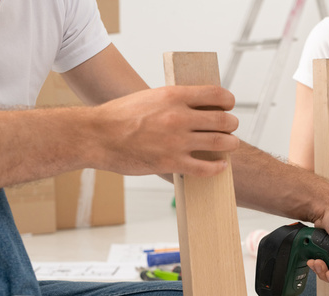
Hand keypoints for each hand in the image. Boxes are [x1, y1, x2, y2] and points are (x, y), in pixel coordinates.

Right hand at [93, 85, 239, 176]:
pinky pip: (205, 168)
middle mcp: (179, 117)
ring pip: (219, 143)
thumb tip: (192, 105)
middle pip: (223, 120)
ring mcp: (177, 141)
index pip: (216, 94)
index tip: (229, 105)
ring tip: (231, 145)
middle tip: (231, 127)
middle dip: (231, 124)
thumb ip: (173, 101)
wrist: (96, 136)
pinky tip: (221, 166)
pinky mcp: (171, 163)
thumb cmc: (119, 116)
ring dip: (230, 144)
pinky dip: (217, 168)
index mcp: (174, 96)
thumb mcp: (149, 97)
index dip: (228, 100)